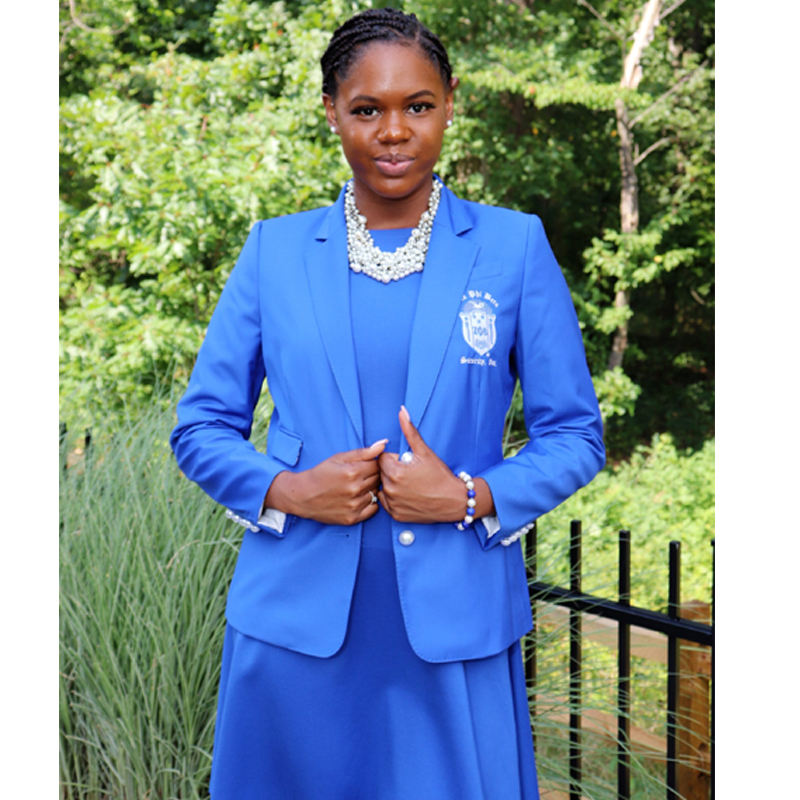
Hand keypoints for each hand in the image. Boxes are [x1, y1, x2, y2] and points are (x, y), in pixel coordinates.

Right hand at [264, 439, 386, 525]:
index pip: (378, 466)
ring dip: (371, 489)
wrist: (302, 495)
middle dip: (373, 476)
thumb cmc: (321, 474)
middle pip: (379, 479)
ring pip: (376, 493)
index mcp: (352, 471)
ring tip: (357, 487)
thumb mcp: (339, 458)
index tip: (366, 466)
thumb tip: (384, 443)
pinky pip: (373, 509)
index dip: (374, 464)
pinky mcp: (352, 518)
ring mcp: (354, 505)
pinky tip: (359, 498)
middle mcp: (354, 489)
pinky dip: (370, 503)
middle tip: (361, 476)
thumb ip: (364, 451)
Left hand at [378, 406, 466, 522]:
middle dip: (394, 471)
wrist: (455, 501)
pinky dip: (394, 498)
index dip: (397, 459)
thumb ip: (410, 431)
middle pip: (382, 473)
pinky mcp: (396, 515)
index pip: (384, 459)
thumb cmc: (441, 476)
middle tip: (412, 474)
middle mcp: (390, 490)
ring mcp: (393, 504)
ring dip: (392, 484)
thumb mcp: (425, 451)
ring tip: (411, 485)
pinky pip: (387, 503)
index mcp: (395, 472)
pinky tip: (409, 495)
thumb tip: (401, 411)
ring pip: (383, 487)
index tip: (409, 463)